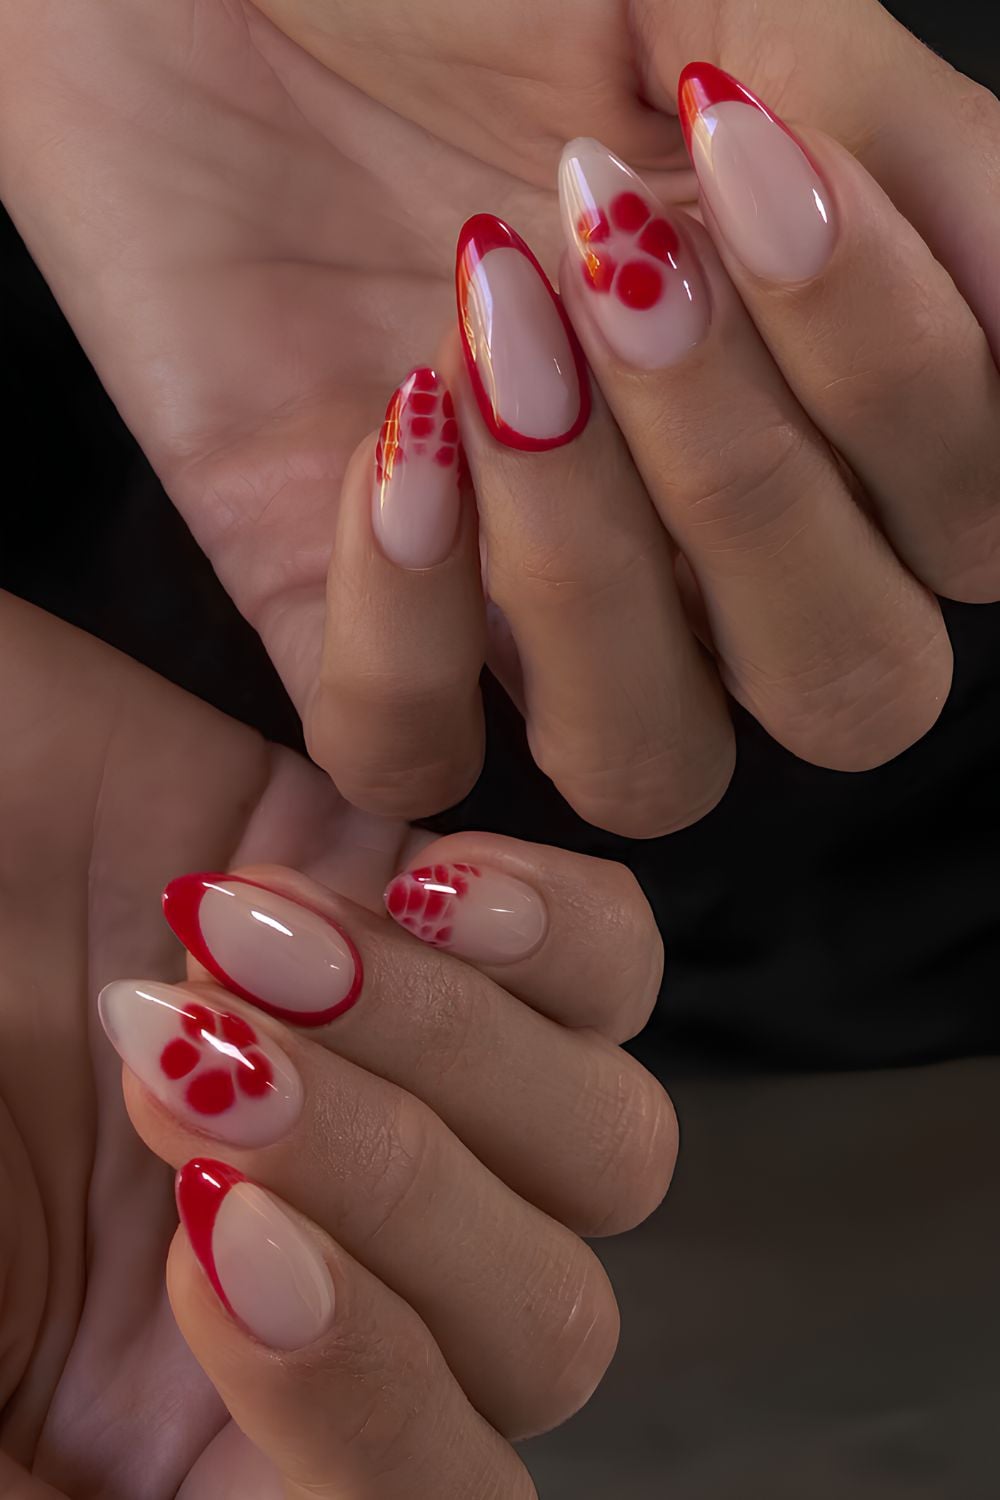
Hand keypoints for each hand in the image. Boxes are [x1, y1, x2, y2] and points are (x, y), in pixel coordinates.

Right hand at [0, 594, 671, 1497]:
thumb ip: (30, 1469)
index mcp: (212, 1411)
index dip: (369, 1417)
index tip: (207, 1247)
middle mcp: (339, 1266)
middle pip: (546, 1335)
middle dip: (388, 1189)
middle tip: (192, 1060)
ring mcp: (401, 1089)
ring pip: (608, 1151)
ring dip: (447, 1048)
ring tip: (244, 945)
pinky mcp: (428, 921)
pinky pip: (614, 965)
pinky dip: (550, 934)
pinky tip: (414, 887)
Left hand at [311, 49, 999, 833]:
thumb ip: (898, 144)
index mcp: (821, 402)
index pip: (973, 529)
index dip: (906, 389)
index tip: (750, 170)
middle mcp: (700, 543)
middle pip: (852, 695)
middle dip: (759, 501)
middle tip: (625, 275)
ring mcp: (527, 609)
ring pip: (651, 767)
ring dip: (591, 578)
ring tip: (492, 344)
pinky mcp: (353, 627)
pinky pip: (408, 754)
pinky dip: (407, 627)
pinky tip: (392, 431)